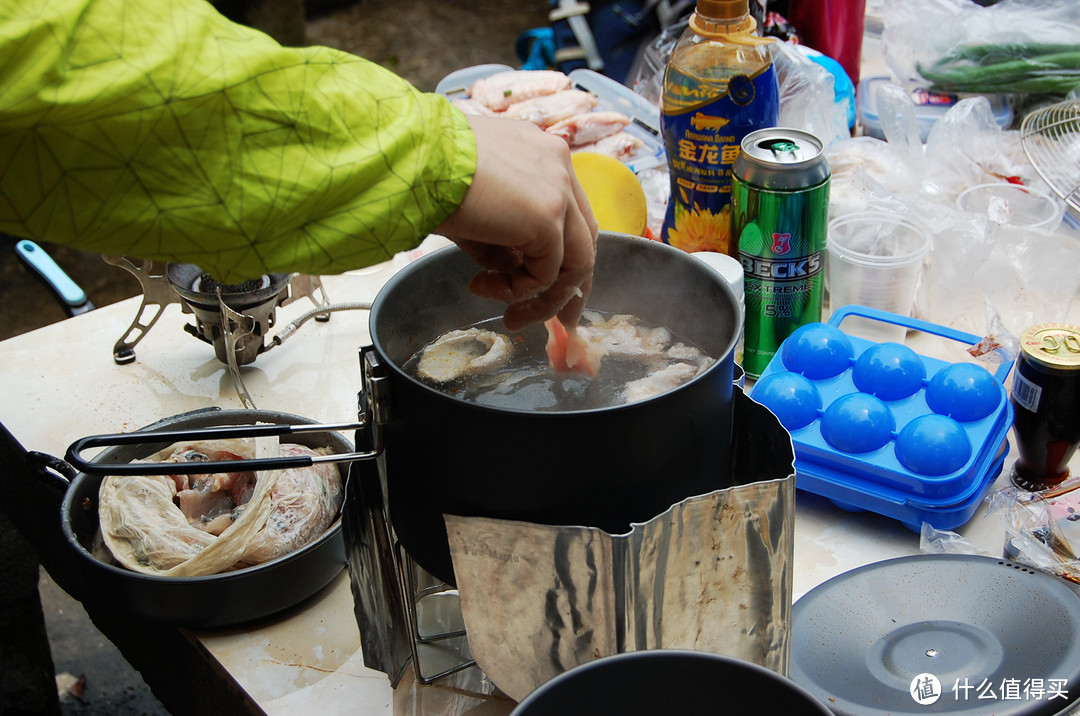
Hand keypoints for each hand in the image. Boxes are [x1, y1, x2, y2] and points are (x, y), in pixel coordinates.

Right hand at [436, 113, 597, 330]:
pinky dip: (521, 290)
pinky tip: (484, 286)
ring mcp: (558, 189)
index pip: (571, 213)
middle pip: (583, 239)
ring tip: (509, 315)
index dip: (563, 255)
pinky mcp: (548, 216)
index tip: (544, 287)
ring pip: (575, 261)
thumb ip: (502, 237)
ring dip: (543, 297)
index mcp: (542, 154)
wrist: (411, 160)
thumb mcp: (474, 205)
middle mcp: (559, 165)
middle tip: (554, 321)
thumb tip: (511, 270)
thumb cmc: (425, 174)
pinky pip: (547, 272)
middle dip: (568, 286)